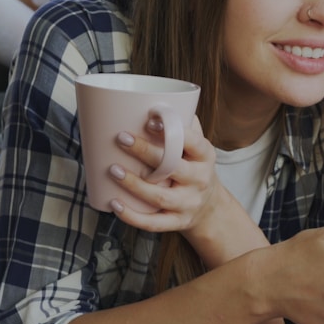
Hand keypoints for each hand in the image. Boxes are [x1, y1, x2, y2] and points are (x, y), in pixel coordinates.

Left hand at [106, 115, 241, 245]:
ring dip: (134, 184)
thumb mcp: (197, 147)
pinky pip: (154, 224)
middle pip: (173, 167)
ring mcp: (188, 204)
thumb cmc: (195, 168)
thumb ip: (183, 125)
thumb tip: (156, 100)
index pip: (192, 142)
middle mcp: (199, 180)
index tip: (150, 120)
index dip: (172, 132)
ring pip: (160, 197)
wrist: (210, 208)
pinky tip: (114, 204)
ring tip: (113, 170)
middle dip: (146, 152)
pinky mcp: (177, 223)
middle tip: (121, 138)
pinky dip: (132, 217)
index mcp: (205, 156)